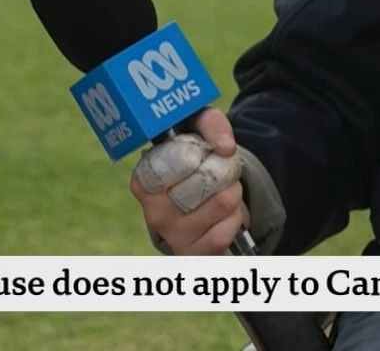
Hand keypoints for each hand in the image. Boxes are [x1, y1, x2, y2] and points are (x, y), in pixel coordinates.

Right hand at [131, 107, 248, 254]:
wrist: (199, 203)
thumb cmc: (193, 160)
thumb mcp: (196, 131)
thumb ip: (210, 124)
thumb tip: (226, 147)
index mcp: (144, 181)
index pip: (176, 162)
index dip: (197, 155)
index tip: (199, 154)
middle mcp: (153, 213)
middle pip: (203, 183)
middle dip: (221, 171)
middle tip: (219, 171)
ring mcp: (173, 238)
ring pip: (221, 205)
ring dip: (233, 192)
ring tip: (224, 190)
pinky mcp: (194, 256)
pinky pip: (226, 232)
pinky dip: (235, 218)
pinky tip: (226, 214)